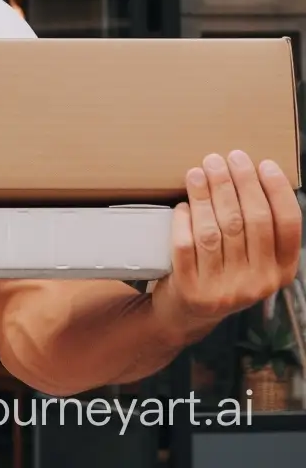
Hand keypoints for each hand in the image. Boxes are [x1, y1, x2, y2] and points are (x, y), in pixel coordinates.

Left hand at [150, 153, 302, 344]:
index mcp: (280, 272)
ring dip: (208, 194)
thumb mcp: (253, 260)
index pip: (288, 227)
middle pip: (251, 222)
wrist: (188, 313)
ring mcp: (224, 288)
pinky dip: (184, 220)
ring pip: (217, 231)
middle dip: (239, 184)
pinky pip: (186, 245)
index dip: (278, 192)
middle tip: (227, 157)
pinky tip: (183, 204)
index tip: (264, 164)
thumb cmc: (224, 271)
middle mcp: (257, 283)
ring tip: (201, 169)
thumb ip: (259, 229)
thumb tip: (254, 175)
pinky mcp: (191, 288)